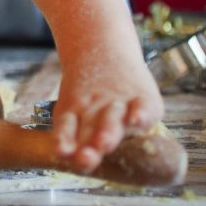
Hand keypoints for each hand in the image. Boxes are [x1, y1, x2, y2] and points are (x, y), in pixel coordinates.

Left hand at [49, 54, 162, 173]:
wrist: (102, 48)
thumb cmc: (86, 91)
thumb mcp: (70, 104)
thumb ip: (69, 132)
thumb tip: (69, 155)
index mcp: (74, 114)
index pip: (66, 129)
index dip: (64, 142)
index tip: (62, 152)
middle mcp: (95, 111)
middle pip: (90, 129)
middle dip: (89, 146)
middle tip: (86, 157)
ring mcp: (117, 104)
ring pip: (112, 119)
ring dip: (108, 131)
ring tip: (104, 143)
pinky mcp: (141, 97)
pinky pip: (142, 107)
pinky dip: (141, 114)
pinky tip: (137, 120)